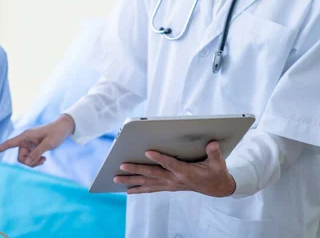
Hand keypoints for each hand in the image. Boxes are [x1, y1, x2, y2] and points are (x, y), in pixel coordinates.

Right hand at [0, 114, 74, 166]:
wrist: (64, 128)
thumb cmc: (56, 133)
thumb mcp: (48, 144)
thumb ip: (36, 154)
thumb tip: (27, 163)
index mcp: (25, 136)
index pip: (8, 144)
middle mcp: (25, 140)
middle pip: (20, 157)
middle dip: (29, 162)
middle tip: (42, 160)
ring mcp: (29, 144)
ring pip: (25, 159)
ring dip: (34, 162)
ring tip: (44, 159)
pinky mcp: (33, 147)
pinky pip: (30, 158)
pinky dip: (36, 160)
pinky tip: (44, 158)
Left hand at [114, 141, 236, 196]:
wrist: (217, 188)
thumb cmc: (215, 173)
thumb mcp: (218, 163)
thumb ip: (214, 153)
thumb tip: (213, 143)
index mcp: (185, 172)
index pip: (170, 164)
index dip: (159, 158)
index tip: (147, 151)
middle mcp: (174, 179)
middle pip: (152, 174)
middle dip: (136, 170)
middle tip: (121, 166)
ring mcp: (169, 184)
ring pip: (147, 183)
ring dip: (131, 181)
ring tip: (116, 179)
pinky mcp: (168, 187)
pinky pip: (150, 189)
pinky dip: (138, 189)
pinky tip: (127, 190)